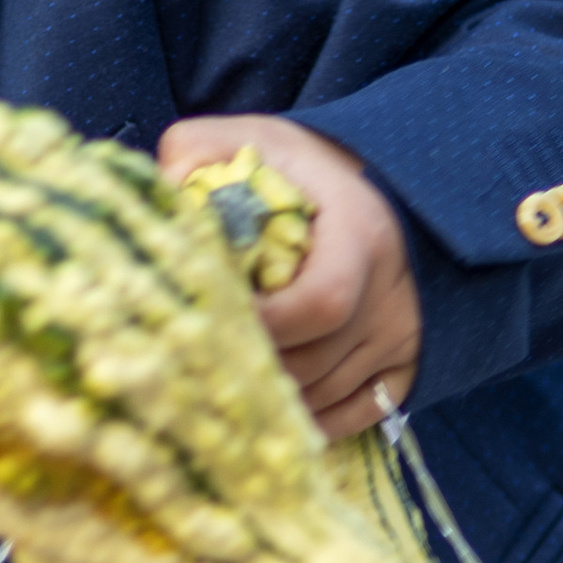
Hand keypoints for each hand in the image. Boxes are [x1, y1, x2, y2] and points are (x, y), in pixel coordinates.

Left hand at [157, 111, 421, 439]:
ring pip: (329, 394)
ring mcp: (403, 334)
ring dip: (274, 398)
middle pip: (316, 361)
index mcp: (359, 235)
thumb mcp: (256, 141)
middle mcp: (391, 293)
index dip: (262, 326)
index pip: (321, 304)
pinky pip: (361, 413)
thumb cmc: (302, 170)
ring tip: (224, 382)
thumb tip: (155, 194)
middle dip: (254, 366)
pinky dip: (315, 421)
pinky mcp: (407, 363)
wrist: (379, 187)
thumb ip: (199, 151)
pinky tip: (273, 408)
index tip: (211, 320)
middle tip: (200, 361)